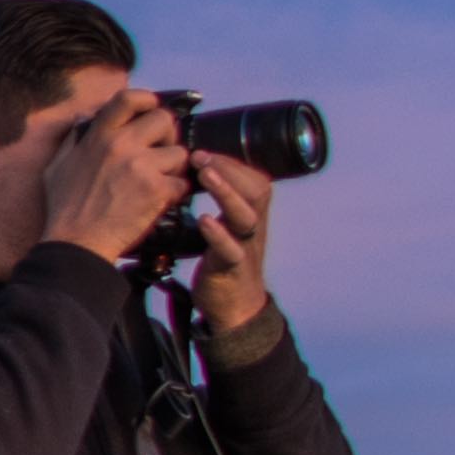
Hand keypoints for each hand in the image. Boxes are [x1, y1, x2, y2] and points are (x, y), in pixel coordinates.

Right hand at [36, 89, 192, 263]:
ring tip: (158, 182)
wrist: (77, 243)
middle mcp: (121, 145)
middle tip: (160, 152)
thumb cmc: (64, 208)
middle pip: (164, 120)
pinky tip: (159, 201)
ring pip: (180, 153)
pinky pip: (182, 183)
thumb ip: (74, 139)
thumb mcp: (57, 165)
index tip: (150, 110)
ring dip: (173, 168)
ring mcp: (142, 167)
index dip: (147, 100)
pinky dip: (175, 193)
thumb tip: (85, 118)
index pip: (129, 99)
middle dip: (167, 135)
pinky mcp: (157, 190)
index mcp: (98, 136)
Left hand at [192, 144, 279, 334]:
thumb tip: (198, 166)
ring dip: (226, 193)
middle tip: (200, 156)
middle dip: (229, 169)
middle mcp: (252, 226)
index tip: (203, 148)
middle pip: (256, 191)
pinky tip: (204, 221)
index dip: (232, 162)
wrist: (234, 305)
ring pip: (245, 216)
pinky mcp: (232, 268)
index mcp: (251, 213)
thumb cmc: (223, 258)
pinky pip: (231, 250)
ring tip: (205, 175)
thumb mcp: (225, 224)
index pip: (253, 179)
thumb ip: (220, 200)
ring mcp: (245, 246)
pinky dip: (218, 234)